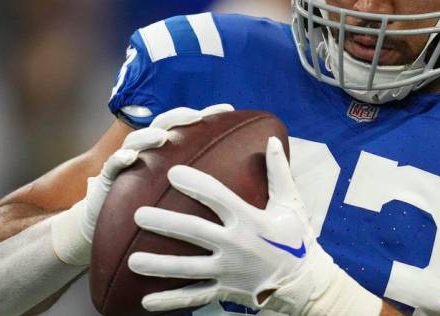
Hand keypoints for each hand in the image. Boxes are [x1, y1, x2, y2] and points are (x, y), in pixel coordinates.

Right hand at [79, 104, 234, 242]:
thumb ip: (207, 182)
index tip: (228, 108)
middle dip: (179, 117)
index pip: (189, 126)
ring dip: (148, 135)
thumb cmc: (153, 207)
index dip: (206, 114)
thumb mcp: (181, 193)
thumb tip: (251, 179)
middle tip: (196, 117)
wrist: (113, 226)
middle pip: (163, 125)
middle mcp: (147, 150)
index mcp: (168, 151)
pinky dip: (119, 160)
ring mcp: (126, 161)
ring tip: (161, 136)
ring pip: (136, 140)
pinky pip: (111, 167)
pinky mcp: (106, 178)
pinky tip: (129, 158)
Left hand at [127, 137, 339, 314]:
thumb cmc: (297, 239)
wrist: (306, 283)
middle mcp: (236, 246)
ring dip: (160, 266)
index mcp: (250, 221)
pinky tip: (146, 301)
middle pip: (195, 233)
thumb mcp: (291, 204)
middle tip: (139, 215)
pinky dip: (171, 300)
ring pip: (188, 269)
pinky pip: (195, 296)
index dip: (195, 185)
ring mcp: (229, 271)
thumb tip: (273, 139)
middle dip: (166, 223)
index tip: (173, 173)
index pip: (218, 198)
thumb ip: (279, 172)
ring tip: (133, 261)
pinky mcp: (225, 290)